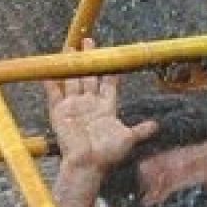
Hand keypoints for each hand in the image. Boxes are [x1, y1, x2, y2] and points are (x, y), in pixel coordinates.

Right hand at [44, 39, 158, 172]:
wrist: (87, 165)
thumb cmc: (107, 154)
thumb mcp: (127, 140)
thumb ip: (140, 131)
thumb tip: (157, 126)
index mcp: (106, 108)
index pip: (108, 83)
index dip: (109, 68)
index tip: (110, 54)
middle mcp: (89, 105)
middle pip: (89, 77)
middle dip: (89, 60)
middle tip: (89, 42)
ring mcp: (74, 107)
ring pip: (72, 80)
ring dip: (71, 65)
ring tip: (70, 48)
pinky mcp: (59, 113)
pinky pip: (53, 94)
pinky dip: (50, 82)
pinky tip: (49, 68)